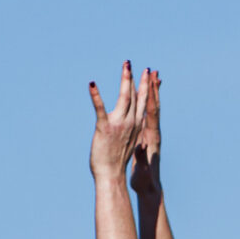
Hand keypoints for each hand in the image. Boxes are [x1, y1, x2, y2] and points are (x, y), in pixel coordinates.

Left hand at [88, 62, 149, 181]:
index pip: (142, 102)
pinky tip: (92, 84)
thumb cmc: (117, 161)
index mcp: (137, 125)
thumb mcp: (129, 143)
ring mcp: (118, 124)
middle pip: (135, 95)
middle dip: (136, 78)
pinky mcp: (104, 128)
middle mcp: (131, 122)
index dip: (144, 86)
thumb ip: (131, 130)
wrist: (111, 174)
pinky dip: (96, 95)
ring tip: (126, 65)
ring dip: (125, 79)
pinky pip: (100, 108)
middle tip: (132, 64)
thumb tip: (134, 125)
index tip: (147, 74)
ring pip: (124, 96)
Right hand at [129, 67, 162, 195]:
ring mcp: (150, 133)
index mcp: (153, 138)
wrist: (149, 188)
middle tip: (153, 71)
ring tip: (150, 78)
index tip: (150, 82)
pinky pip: (145, 116)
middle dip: (153, 89)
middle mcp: (153, 132)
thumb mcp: (142, 170)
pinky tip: (141, 96)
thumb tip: (142, 148)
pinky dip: (144, 104)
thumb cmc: (145, 180)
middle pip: (154, 106)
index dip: (152, 97)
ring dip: (150, 93)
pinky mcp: (145, 136)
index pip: (153, 113)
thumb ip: (142, 159)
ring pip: (150, 109)